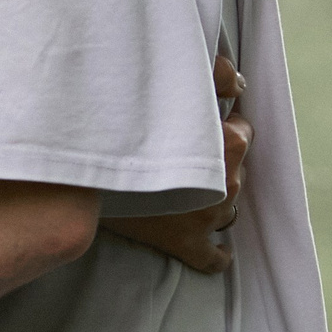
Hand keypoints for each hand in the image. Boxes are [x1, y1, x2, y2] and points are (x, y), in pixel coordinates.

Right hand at [100, 53, 250, 273]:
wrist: (89, 177)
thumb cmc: (128, 127)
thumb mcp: (168, 92)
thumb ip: (210, 76)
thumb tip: (237, 81)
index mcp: (228, 143)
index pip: (243, 130)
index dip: (220, 126)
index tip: (199, 124)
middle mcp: (228, 181)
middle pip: (236, 168)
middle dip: (217, 161)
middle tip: (180, 151)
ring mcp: (212, 217)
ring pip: (228, 207)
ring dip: (213, 198)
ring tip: (181, 188)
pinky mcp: (191, 245)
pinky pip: (214, 255)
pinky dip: (215, 251)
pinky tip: (212, 246)